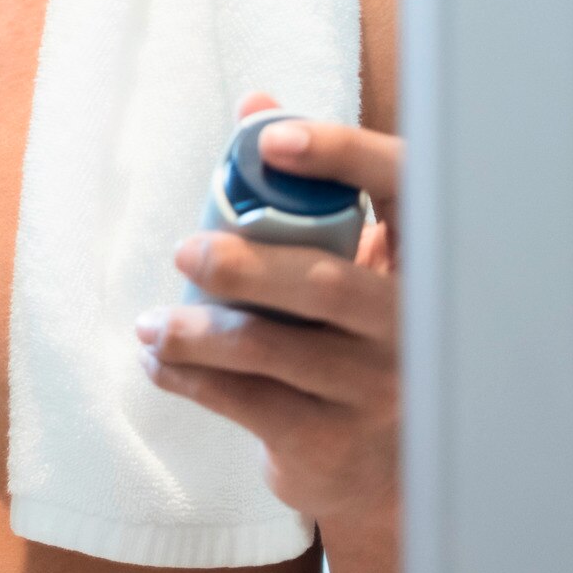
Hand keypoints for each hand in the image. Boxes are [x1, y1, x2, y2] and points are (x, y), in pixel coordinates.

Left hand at [136, 93, 403, 528]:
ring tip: (152, 324)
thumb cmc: (357, 343)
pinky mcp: (333, 443)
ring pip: (273, 347)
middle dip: (243, 263)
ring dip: (195, 330)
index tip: (272, 142)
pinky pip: (245, 401)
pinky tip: (159, 361)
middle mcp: (413, 328)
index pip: (404, 191)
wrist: (387, 471)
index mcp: (420, 265)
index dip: (343, 157)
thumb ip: (306, 187)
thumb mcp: (350, 266)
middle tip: (186, 251)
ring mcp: (378, 390)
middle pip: (326, 282)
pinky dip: (188, 376)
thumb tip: (256, 101)